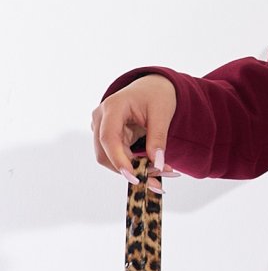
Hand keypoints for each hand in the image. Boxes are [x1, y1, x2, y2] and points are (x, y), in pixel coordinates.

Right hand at [91, 73, 180, 195]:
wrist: (152, 87)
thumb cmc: (156, 95)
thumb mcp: (162, 113)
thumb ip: (158, 138)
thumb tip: (157, 164)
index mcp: (113, 107)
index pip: (108, 138)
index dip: (119, 160)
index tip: (135, 177)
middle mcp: (101, 118)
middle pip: (105, 153)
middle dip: (128, 170)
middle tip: (156, 182)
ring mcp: (101, 127)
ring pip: (109, 159)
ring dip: (132, 171)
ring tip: (159, 175)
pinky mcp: (108, 137)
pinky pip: (117, 157)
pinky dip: (133, 166)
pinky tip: (151, 168)